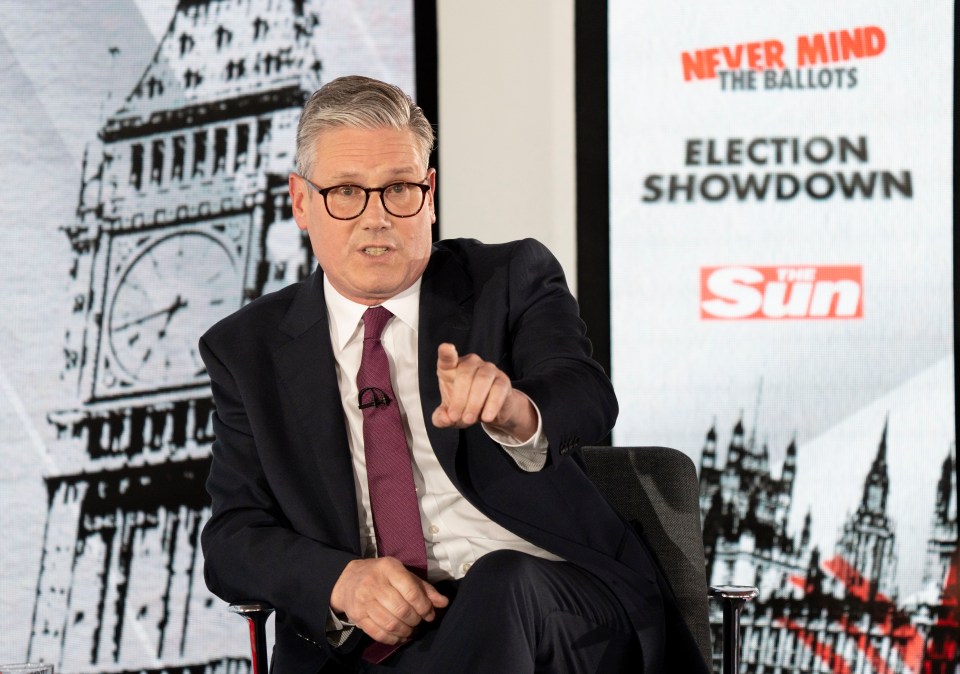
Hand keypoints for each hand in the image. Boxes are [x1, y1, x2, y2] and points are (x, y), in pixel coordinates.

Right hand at [330, 558, 447, 644]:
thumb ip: (424, 588)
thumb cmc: (382, 575)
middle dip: (416, 620)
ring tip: (411, 630)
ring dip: (406, 631)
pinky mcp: (357, 616)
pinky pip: (378, 633)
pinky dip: (393, 639)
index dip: (424, 607)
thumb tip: (443, 603)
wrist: (349, 580)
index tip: (429, 614)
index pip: (411, 592)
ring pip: (391, 624)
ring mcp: (363, 601)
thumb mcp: (403, 574)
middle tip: (419, 622)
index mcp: (388, 568)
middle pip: (402, 610)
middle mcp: (374, 583)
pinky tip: (400, 636)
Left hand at [431, 343, 536, 440]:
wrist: (490, 412)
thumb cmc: (465, 406)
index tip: (446, 348)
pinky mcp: (503, 380)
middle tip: (456, 417)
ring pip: (482, 380)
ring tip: (469, 419)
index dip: (447, 353)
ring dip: (474, 402)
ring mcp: (488, 369)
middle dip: (459, 399)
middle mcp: (471, 363)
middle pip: (465, 375)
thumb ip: (441, 418)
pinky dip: (491, 405)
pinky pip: (498, 389)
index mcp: (452, 367)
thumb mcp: (450, 416)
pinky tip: (486, 417)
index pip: (448, 357)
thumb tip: (445, 418)